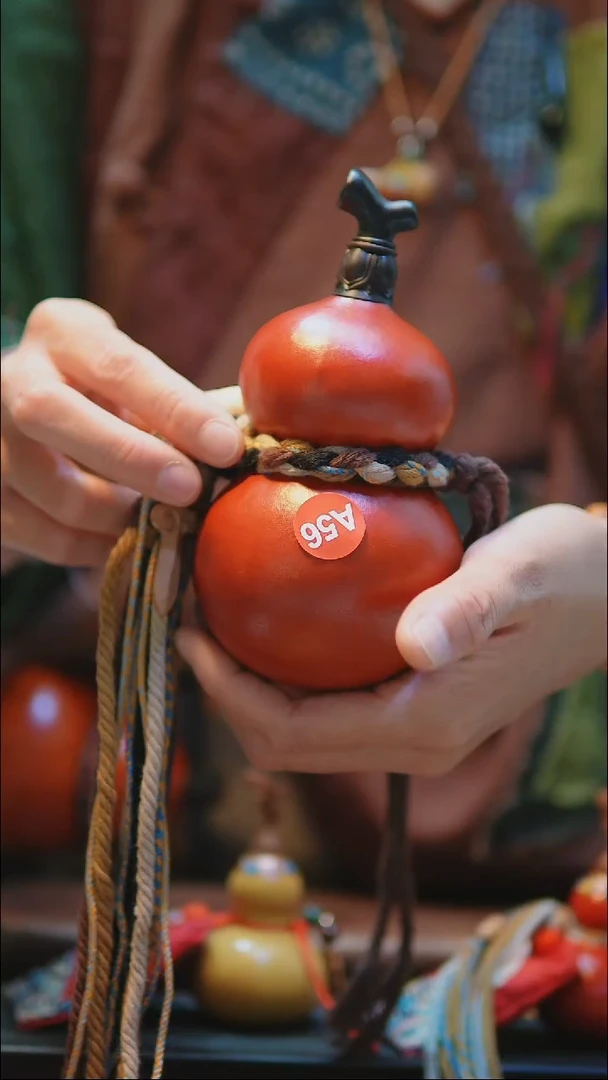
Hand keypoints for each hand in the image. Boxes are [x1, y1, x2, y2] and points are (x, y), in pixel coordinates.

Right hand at [1, 300, 242, 566]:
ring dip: (118, 516)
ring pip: (51, 490)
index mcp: (61, 333)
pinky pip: (43, 537)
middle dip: (131, 458)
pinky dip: (93, 549)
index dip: (176, 409)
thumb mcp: (131, 375)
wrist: (28, 410)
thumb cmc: (103, 392)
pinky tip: (127, 543)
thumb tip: (233, 454)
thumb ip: (171, 403)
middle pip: (52, 414)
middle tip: (191, 490)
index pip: (118, 366)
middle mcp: (12, 378)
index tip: (226, 447)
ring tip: (163, 520)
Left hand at [176, 503, 606, 775]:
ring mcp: (416, 735)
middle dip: (225, 692)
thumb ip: (466, 609)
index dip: (227, 690)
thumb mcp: (517, 574)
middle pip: (285, 746)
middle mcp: (415, 745)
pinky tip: (274, 623)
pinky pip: (329, 712)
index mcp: (425, 722)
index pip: (292, 732)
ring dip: (250, 687)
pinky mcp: (418, 712)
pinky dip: (286, 679)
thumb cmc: (564, 574)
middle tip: (191, 617)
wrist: (607, 595)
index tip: (189, 627)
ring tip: (217, 617)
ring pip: (303, 735)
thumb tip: (414, 643)